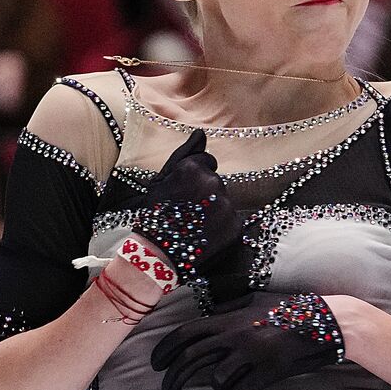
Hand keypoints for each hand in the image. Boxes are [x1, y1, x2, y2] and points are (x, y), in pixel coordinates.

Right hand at [96, 128, 244, 292]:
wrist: (156, 256)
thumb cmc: (154, 215)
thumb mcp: (161, 180)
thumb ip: (184, 154)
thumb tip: (201, 133)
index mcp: (195, 168)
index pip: (206, 163)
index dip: (193, 179)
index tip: (183, 194)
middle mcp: (214, 183)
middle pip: (216, 183)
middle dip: (205, 195)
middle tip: (187, 213)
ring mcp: (227, 206)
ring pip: (224, 202)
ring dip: (213, 211)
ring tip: (194, 227)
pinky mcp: (236, 227)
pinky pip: (232, 221)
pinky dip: (221, 228)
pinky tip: (204, 237)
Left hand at [150, 291, 346, 389]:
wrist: (326, 320)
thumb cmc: (292, 308)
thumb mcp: (257, 298)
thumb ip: (231, 304)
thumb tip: (210, 309)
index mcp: (230, 317)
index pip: (186, 333)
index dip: (165, 350)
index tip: (156, 363)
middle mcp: (235, 334)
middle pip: (191, 357)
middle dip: (173, 377)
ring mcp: (252, 353)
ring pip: (215, 377)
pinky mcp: (268, 371)